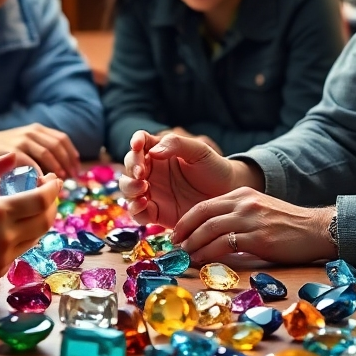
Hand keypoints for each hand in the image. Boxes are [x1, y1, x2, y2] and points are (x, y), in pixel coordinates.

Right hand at [0, 124, 80, 177]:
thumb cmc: (2, 150)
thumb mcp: (24, 143)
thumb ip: (39, 151)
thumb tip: (61, 172)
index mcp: (37, 129)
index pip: (62, 139)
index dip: (72, 155)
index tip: (76, 170)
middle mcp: (31, 132)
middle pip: (58, 146)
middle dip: (67, 164)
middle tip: (70, 180)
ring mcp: (21, 140)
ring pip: (47, 153)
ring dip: (56, 169)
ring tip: (58, 182)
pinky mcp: (11, 152)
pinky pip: (31, 164)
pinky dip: (39, 174)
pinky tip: (42, 184)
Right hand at [0, 153, 61, 288]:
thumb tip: (12, 157)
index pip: (41, 199)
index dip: (52, 188)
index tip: (54, 179)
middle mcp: (6, 236)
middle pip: (45, 219)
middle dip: (52, 203)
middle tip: (49, 192)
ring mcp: (3, 257)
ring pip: (36, 236)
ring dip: (41, 219)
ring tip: (35, 206)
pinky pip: (21, 250)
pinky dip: (26, 235)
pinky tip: (17, 225)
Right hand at [118, 131, 257, 226]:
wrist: (227, 195)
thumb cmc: (214, 168)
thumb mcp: (199, 151)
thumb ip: (176, 144)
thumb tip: (152, 152)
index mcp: (160, 152)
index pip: (140, 142)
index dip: (135, 142)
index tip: (137, 146)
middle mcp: (152, 171)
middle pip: (129, 166)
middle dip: (131, 168)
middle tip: (141, 174)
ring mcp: (152, 192)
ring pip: (128, 189)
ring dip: (130, 188)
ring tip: (143, 188)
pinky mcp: (155, 212)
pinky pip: (137, 213)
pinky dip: (135, 209)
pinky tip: (145, 204)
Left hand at [174, 190, 335, 263]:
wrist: (317, 230)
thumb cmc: (288, 225)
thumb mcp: (258, 210)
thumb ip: (236, 216)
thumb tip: (211, 234)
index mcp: (241, 195)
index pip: (205, 205)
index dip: (187, 220)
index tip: (177, 234)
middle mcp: (243, 203)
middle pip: (202, 214)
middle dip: (184, 231)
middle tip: (174, 247)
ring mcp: (250, 219)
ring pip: (210, 229)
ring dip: (193, 244)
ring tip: (184, 257)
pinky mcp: (258, 238)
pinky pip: (224, 245)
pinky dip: (208, 254)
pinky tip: (201, 261)